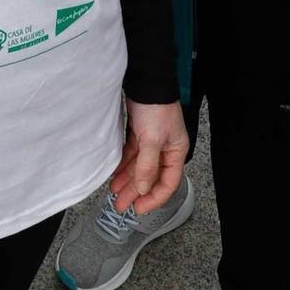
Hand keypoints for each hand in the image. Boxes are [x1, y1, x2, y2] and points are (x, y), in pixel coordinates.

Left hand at [110, 99, 188, 215]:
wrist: (146, 80)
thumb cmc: (156, 107)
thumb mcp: (152, 139)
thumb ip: (147, 166)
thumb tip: (143, 189)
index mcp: (176, 152)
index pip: (167, 183)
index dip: (153, 198)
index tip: (138, 208)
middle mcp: (165, 149)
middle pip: (151, 177)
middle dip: (136, 192)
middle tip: (120, 205)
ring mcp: (152, 141)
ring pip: (139, 167)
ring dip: (127, 179)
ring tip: (114, 191)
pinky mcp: (140, 133)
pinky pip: (132, 155)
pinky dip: (124, 165)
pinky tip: (115, 173)